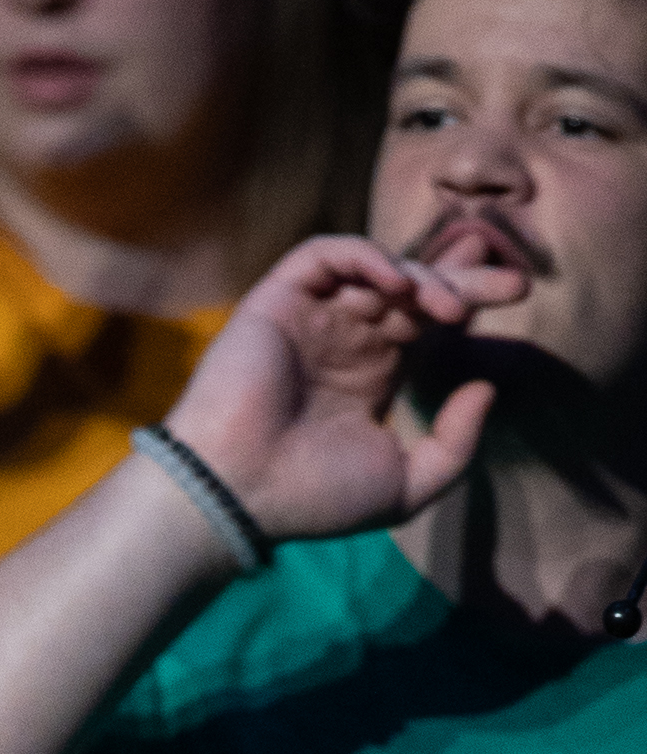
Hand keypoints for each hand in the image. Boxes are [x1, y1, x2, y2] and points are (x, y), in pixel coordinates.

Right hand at [159, 235, 501, 544]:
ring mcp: (312, 317)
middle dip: (462, 276)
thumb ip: (455, 446)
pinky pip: (325, 255)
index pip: (429, 321)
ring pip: (376, 269)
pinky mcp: (278, 299)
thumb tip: (483, 387)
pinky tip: (395, 282)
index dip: (471, 300)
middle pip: (414, 286)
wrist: (238, 493)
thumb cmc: (310, 498)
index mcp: (372, 375)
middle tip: (506, 280)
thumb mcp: (405, 487)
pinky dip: (364, 256)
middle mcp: (345, 340)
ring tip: (444, 306)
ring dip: (419, 276)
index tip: (516, 293)